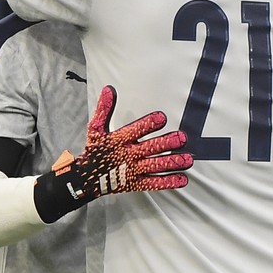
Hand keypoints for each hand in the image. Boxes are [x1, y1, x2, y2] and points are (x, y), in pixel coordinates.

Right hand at [34, 85, 192, 222]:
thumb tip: (109, 89)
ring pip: (155, 166)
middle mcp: (128, 155)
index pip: (135, 130)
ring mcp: (132, 171)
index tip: (162, 118)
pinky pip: (153, 183)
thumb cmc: (95, 150)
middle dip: (166, 143)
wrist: (85, 179)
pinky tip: (182, 178)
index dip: (148, 124)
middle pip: (150, 148)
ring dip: (172, 163)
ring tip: (187, 159)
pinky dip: (168, 182)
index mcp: (119, 140)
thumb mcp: (96, 128)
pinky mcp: (135, 184)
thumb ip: (104, 109)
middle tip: (182, 138)